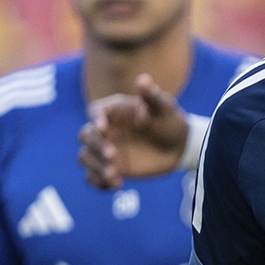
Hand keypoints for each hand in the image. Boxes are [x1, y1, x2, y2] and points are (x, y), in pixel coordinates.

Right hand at [78, 74, 190, 188]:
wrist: (179, 146)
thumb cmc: (170, 121)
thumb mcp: (164, 108)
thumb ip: (151, 96)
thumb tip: (142, 80)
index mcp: (113, 111)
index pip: (95, 112)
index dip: (96, 119)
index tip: (104, 128)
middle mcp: (105, 130)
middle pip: (85, 136)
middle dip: (95, 146)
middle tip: (114, 156)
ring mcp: (105, 150)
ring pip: (85, 157)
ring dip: (96, 167)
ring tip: (115, 176)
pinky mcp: (110, 168)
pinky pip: (93, 177)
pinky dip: (99, 183)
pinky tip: (116, 185)